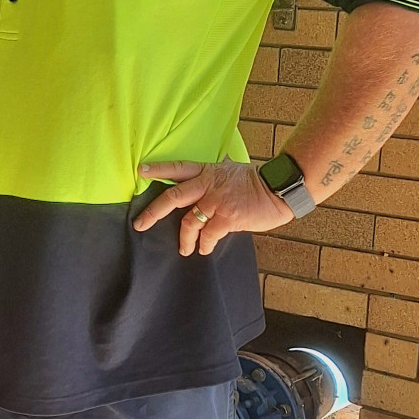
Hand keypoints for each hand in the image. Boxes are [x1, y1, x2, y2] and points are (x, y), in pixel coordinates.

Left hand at [133, 160, 293, 256]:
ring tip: (185, 249)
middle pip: (173, 197)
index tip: (141, 170)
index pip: (178, 168)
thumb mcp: (230, 169)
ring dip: (184, 239)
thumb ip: (214, 175)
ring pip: (189, 222)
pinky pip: (209, 234)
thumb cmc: (256, 181)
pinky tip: (204, 249)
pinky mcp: (228, 218)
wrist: (279, 188)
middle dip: (153, 212)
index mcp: (207, 172)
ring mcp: (216, 202)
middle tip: (140, 224)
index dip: (159, 169)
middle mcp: (207, 185)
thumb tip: (210, 172)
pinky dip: (205, 244)